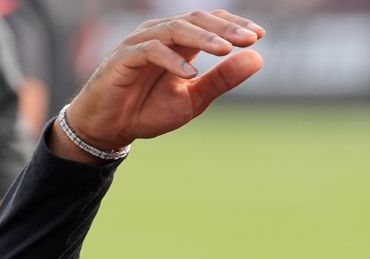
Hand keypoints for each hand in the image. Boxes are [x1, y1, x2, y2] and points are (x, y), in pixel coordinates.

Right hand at [53, 10, 264, 156]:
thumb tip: (258, 59)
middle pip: (195, 20)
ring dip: (202, 38)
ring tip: (226, 49)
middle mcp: (160, 35)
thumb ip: (223, 79)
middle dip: (224, 28)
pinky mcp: (123, 58)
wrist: (110, 127)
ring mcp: (141, 43)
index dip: (233, 24)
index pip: (209, 23)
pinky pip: (150, 51)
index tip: (259, 35)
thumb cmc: (148, 110)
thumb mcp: (194, 98)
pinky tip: (190, 73)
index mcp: (179, 42)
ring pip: (174, 29)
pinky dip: (171, 60)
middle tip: (250, 38)